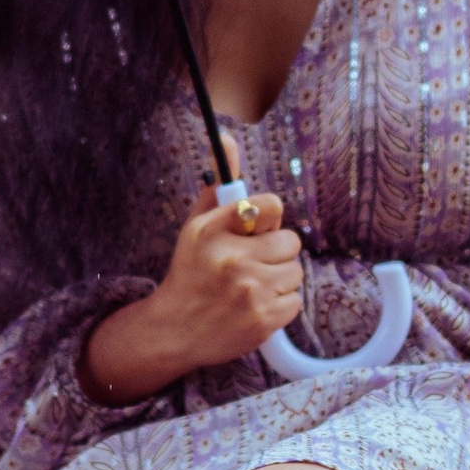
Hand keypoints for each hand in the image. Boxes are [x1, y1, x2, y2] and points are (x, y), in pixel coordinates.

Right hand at [83, 186, 303, 402]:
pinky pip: (295, 301)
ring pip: (296, 273)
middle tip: (254, 264)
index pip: (272, 206)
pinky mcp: (262, 320)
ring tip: (252, 287)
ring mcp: (249, 291)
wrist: (173, 331)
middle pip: (291, 242)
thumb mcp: (196, 227)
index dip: (268, 221)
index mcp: (214, 229)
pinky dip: (280, 305)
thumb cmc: (190, 273)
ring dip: (279, 280)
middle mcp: (232, 258)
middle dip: (276, 253)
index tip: (256, 232)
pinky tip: (255, 306)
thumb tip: (228, 138)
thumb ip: (219, 188)